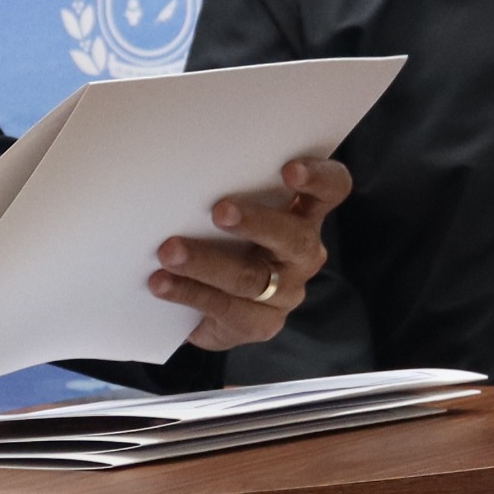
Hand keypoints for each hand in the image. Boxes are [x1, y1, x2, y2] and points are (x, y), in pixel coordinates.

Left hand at [157, 157, 350, 352]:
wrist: (206, 300)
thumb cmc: (219, 235)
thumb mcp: (228, 209)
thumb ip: (224, 188)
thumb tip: (178, 170)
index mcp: (304, 212)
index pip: (331, 189)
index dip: (318, 178)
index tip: (289, 170)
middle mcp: (303, 252)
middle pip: (294, 237)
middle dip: (257, 222)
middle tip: (220, 211)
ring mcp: (287, 291)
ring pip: (253, 278)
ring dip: (207, 262)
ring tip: (169, 251)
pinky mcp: (262, 324)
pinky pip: (229, 310)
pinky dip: (190, 293)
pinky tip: (162, 283)